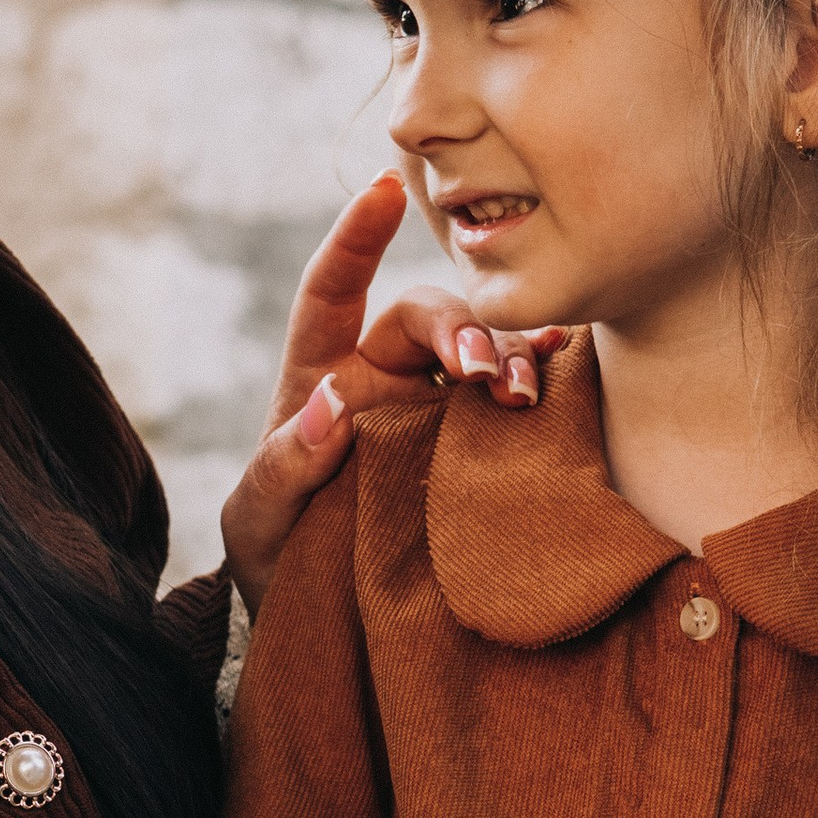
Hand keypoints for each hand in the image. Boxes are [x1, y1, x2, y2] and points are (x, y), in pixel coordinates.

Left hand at [219, 177, 568, 609]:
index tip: (384, 191)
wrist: (328, 626)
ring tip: (518, 394)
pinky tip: (562, 373)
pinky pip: (513, 398)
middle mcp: (382, 378)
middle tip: (478, 370)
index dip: (354, 241)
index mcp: (319, 377)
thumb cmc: (279, 560)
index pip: (331, 292)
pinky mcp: (476, 451)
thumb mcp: (256, 523)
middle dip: (457, 327)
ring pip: (478, 352)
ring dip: (503, 358)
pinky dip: (543, 378)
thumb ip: (281, 469)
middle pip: (424, 317)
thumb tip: (329, 408)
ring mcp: (433, 411)